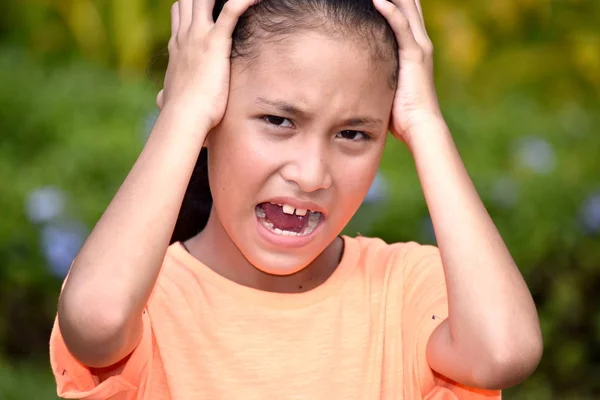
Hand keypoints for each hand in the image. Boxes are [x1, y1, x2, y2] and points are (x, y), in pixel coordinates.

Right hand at [156, 0, 256, 129]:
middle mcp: (185, 37)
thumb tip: (161, 99)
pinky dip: (245, 2)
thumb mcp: (169, 97)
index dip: (191, 7)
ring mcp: (199, 36)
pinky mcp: (215, 42)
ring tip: (242, 1)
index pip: (180, 13)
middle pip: (189, 0)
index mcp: (177, 47)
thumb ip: (166, 93)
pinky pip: (232, 11)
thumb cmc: (179, 112)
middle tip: (220, 5)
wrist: (183, 116)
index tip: (206, 11)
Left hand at [373, 0, 444, 146]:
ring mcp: (419, 47)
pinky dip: (390, 11)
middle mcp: (420, 43)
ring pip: (406, 9)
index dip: (396, 0)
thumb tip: (357, 77)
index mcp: (415, 49)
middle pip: (409, 5)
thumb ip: (379, 74)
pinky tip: (377, 0)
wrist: (421, 127)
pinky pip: (401, 27)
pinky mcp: (414, 56)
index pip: (406, 15)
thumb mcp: (389, 86)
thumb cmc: (402, 114)